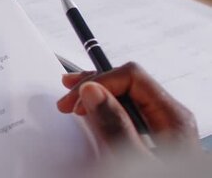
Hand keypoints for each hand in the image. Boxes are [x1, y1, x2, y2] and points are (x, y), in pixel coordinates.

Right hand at [57, 62, 199, 157]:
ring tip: (74, 100)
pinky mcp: (154, 140)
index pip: (131, 77)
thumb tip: (93, 92)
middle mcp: (170, 117)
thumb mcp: (132, 162)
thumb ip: (113, 126)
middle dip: (94, 84)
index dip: (99, 82)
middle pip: (129, 82)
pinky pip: (129, 114)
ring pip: (128, 96)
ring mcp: (163, 127)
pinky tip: (92, 117)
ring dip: (98, 95)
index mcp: (172, 117)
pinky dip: (106, 111)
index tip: (74, 101)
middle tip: (66, 96)